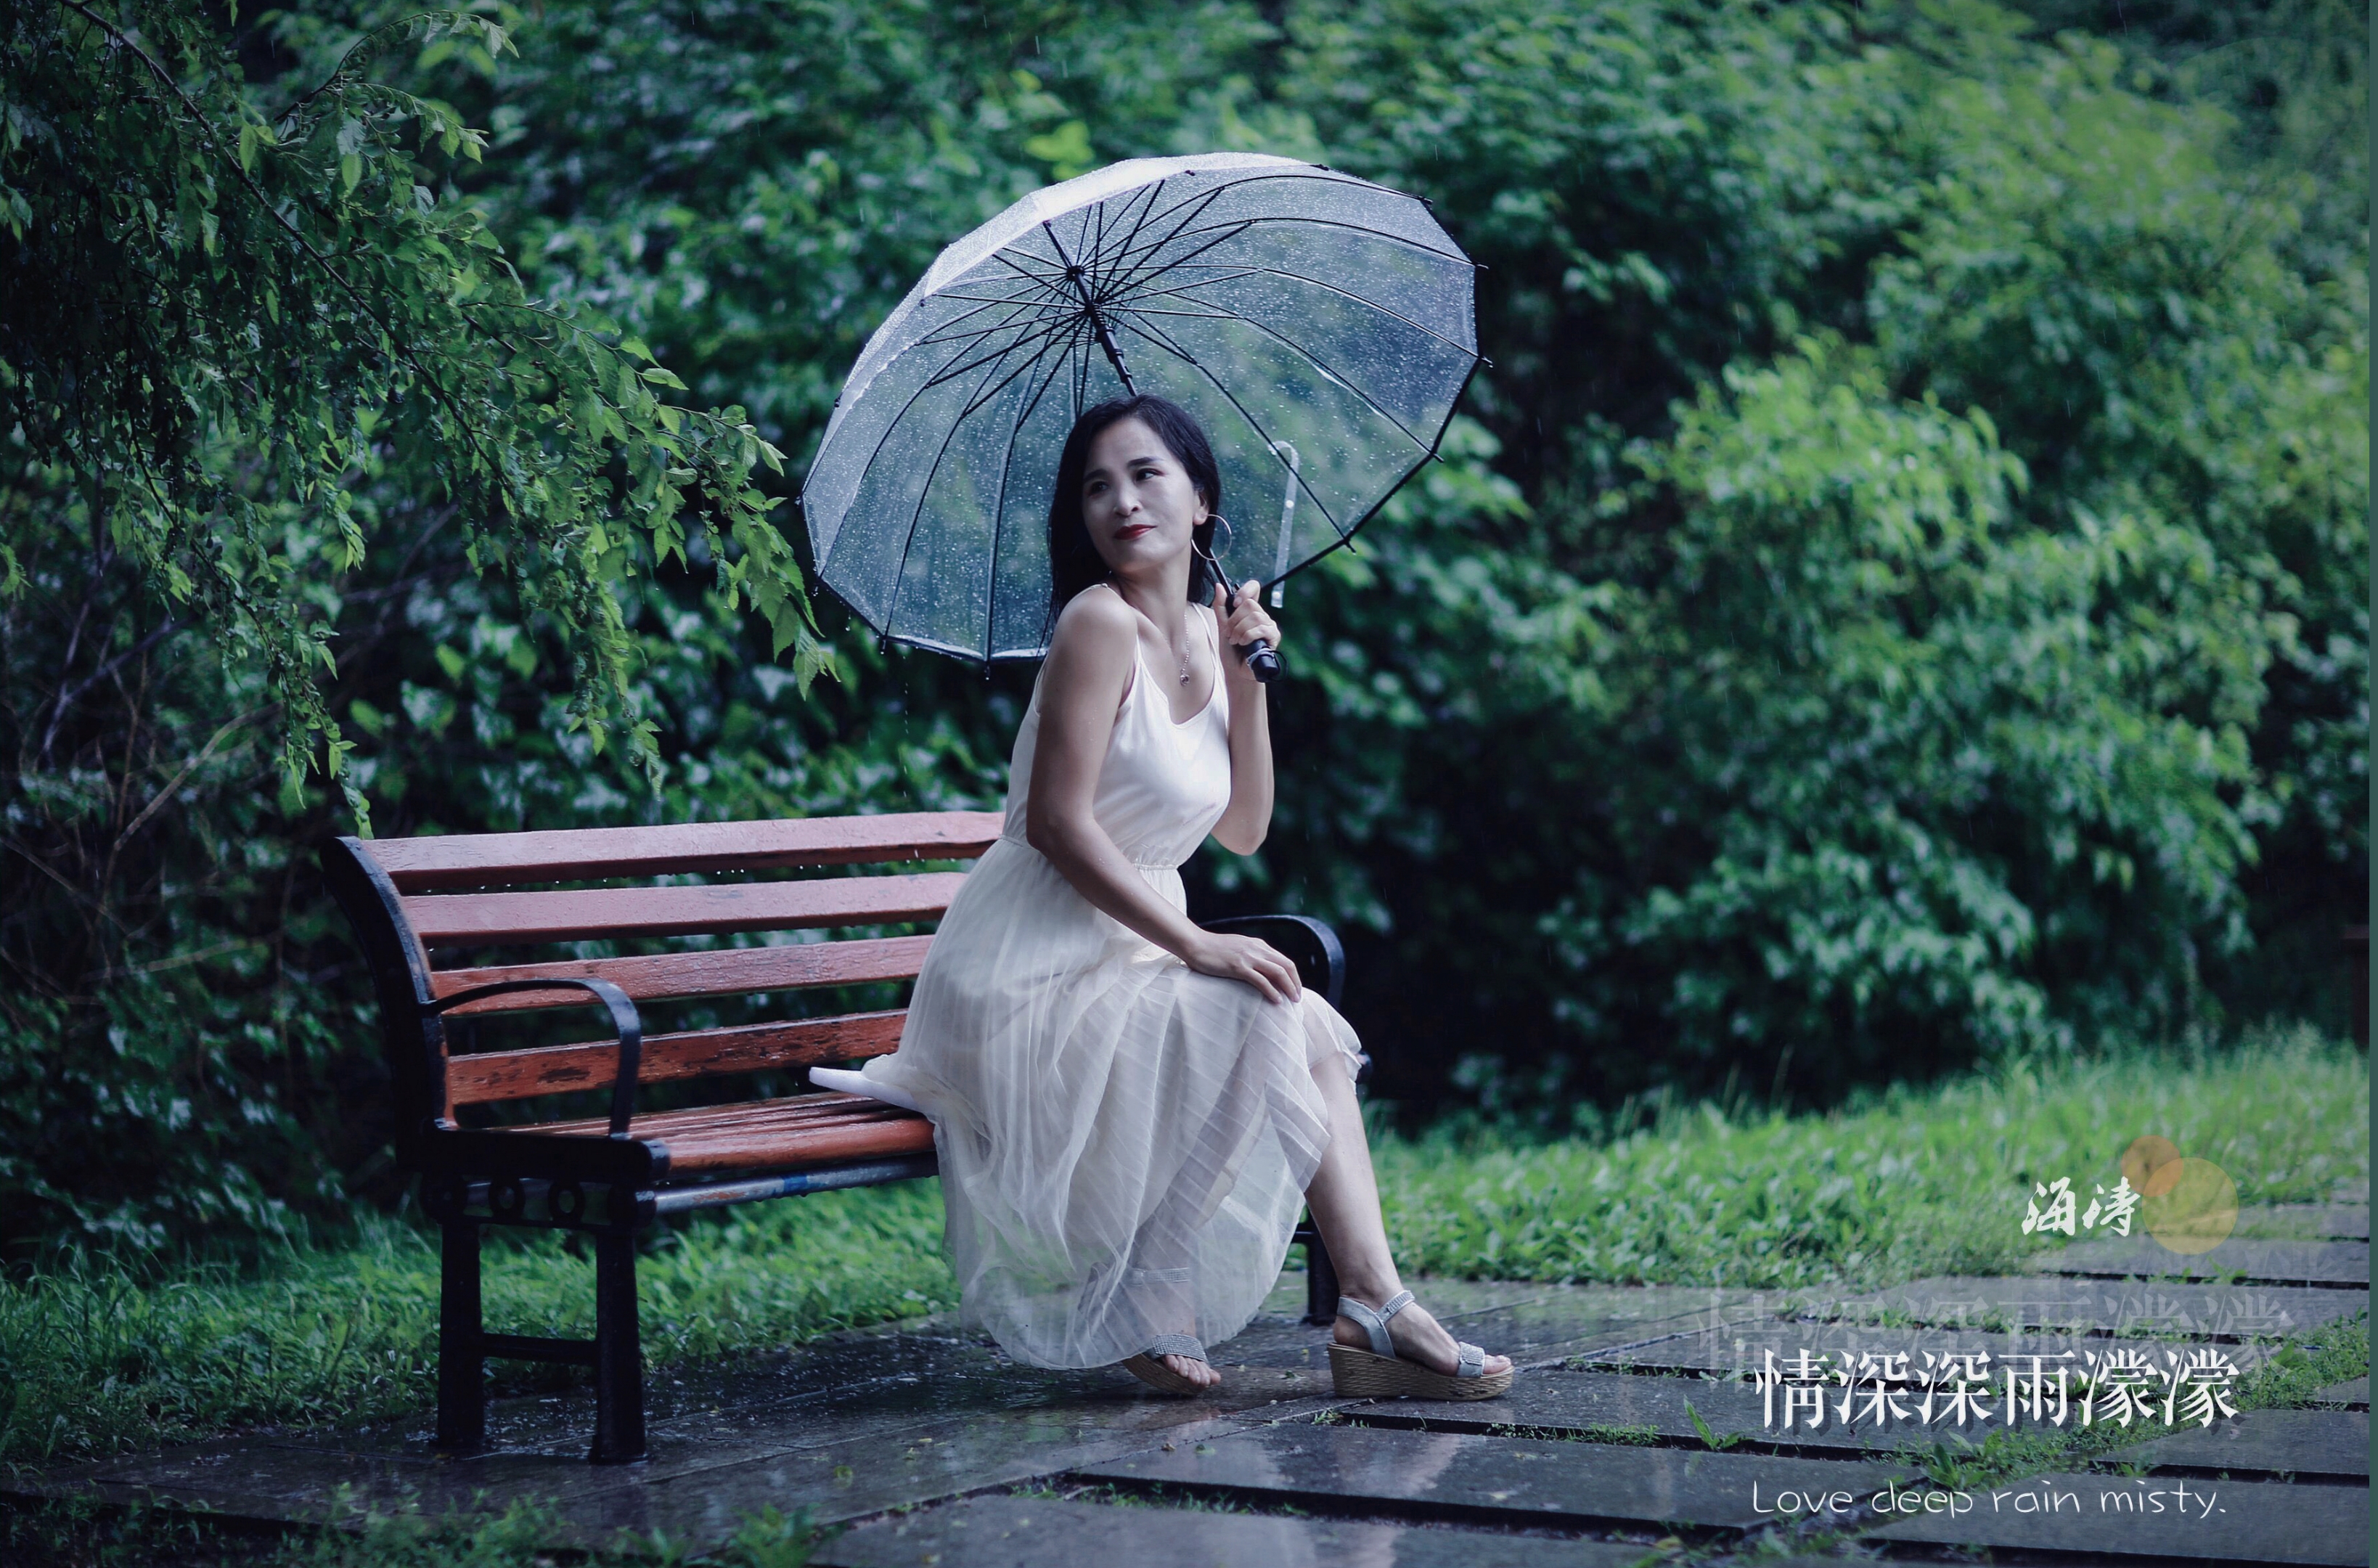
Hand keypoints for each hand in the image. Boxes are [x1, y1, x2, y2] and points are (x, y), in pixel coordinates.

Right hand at [1183, 931, 1302, 1003]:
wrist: (1194, 944)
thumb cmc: (1213, 949)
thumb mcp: (1238, 947)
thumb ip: (1250, 954)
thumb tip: (1259, 969)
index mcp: (1258, 945)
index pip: (1284, 960)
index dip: (1293, 976)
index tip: (1295, 989)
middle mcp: (1256, 949)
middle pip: (1287, 965)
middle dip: (1296, 983)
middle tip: (1298, 998)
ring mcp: (1248, 957)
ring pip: (1278, 972)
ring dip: (1289, 987)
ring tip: (1293, 1001)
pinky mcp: (1238, 967)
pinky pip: (1261, 981)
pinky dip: (1272, 991)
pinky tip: (1277, 1001)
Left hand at [1211, 580, 1280, 681]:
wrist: (1236, 671)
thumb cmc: (1231, 651)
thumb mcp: (1222, 626)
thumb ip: (1220, 607)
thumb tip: (1219, 586)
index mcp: (1250, 611)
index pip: (1254, 588)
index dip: (1245, 591)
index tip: (1234, 603)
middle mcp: (1262, 616)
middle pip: (1250, 604)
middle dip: (1235, 620)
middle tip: (1230, 633)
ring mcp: (1269, 626)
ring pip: (1255, 616)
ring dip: (1239, 630)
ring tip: (1235, 641)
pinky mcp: (1274, 637)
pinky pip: (1260, 629)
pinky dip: (1247, 636)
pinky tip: (1243, 644)